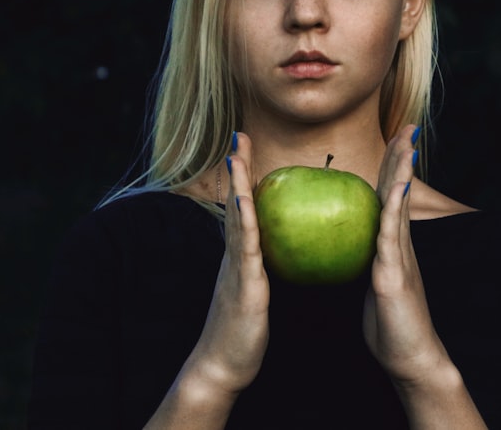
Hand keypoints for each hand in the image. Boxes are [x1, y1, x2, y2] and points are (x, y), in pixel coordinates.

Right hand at [183, 132, 269, 396]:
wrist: (222, 366)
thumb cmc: (244, 333)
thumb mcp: (255, 295)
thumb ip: (262, 273)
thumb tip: (278, 256)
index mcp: (241, 257)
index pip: (244, 208)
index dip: (244, 178)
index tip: (246, 148)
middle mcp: (234, 255)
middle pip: (236, 202)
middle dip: (236, 168)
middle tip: (239, 134)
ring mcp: (235, 268)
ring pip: (236, 217)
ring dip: (236, 183)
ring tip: (237, 152)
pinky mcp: (242, 284)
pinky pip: (244, 248)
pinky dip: (243, 220)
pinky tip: (245, 198)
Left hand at [363, 125, 449, 385]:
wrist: (410, 356)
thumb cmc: (389, 323)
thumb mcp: (374, 284)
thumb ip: (366, 261)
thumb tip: (347, 247)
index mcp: (390, 245)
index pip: (388, 197)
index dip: (392, 168)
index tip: (396, 139)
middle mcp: (398, 245)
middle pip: (399, 192)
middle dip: (403, 158)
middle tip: (408, 127)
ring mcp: (399, 258)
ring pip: (399, 207)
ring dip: (402, 174)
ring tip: (406, 144)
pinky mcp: (394, 275)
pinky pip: (391, 237)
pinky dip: (393, 210)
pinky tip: (395, 189)